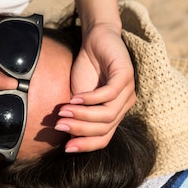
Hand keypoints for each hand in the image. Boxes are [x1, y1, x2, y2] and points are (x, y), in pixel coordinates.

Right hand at [56, 24, 135, 151]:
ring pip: (107, 114)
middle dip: (79, 129)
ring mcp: (128, 90)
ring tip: (63, 111)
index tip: (66, 148)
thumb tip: (65, 136)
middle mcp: (124, 105)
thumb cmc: (87, 69)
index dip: (86, 146)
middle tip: (59, 126)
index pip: (104, 139)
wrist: (96, 39)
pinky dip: (90, 99)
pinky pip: (109, 94)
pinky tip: (75, 97)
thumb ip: (75, 115)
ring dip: (83, 115)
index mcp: (114, 114)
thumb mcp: (77, 97)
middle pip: (105, 128)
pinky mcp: (126, 74)